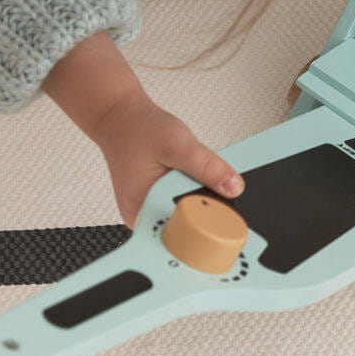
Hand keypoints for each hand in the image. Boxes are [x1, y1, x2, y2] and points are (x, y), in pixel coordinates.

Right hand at [92, 90, 244, 229]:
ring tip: (200, 182)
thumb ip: (207, 167)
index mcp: (143, 209)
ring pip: (186, 220)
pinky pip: (180, 209)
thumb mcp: (179, 143)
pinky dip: (192, 198)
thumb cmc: (139, 129)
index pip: (184, 235)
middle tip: (220, 193)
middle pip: (187, 230)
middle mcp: (142, 217)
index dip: (210, 230)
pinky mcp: (154, 206)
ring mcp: (148, 213)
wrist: (121, 120)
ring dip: (201, 204)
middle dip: (208, 214)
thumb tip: (234, 188)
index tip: (232, 222)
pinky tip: (192, 183)